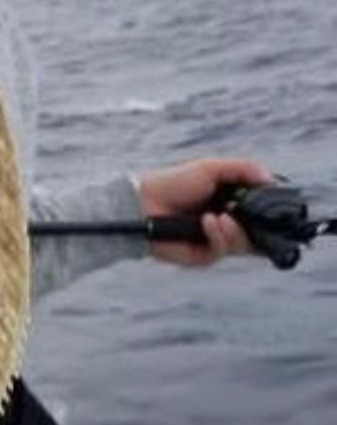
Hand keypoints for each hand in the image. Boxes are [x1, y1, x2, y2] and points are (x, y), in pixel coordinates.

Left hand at [137, 157, 273, 267]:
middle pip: (259, 235)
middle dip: (259, 227)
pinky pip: (222, 251)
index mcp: (232, 205)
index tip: (279, 211)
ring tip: (221, 216)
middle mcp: (227, 226)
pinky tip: (207, 222)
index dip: (271, 217)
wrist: (145, 203)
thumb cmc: (174, 183)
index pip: (261, 216)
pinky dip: (218, 236)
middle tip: (247, 214)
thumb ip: (242, 169)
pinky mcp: (204, 256)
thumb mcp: (211, 168)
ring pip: (244, 245)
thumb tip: (269, 177)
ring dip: (236, 231)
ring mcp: (216, 242)